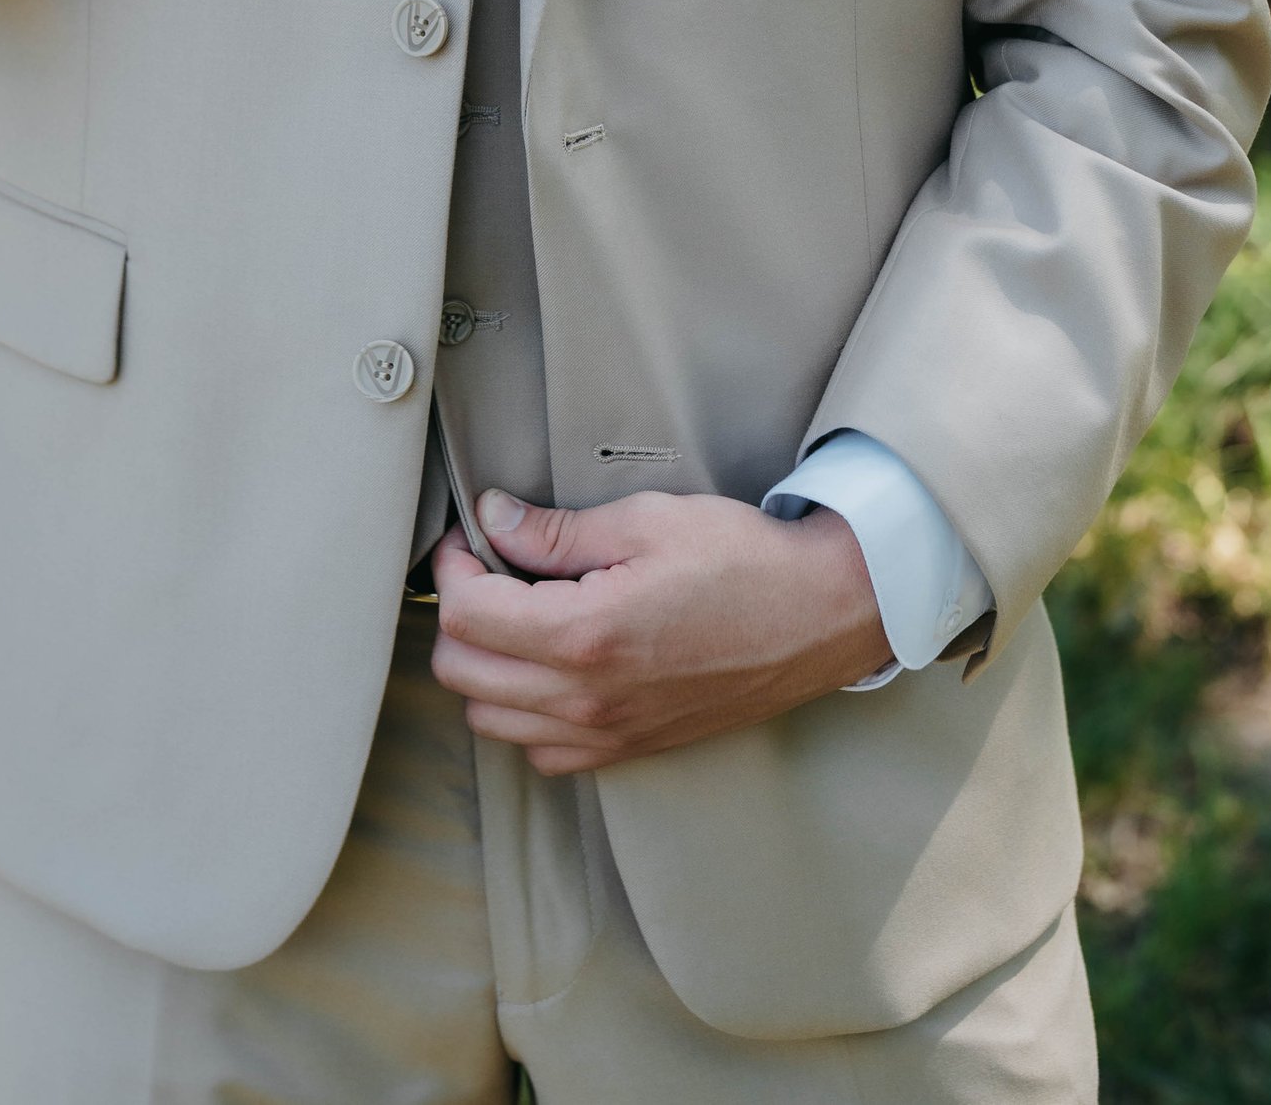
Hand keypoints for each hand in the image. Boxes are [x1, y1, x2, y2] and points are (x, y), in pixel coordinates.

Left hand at [428, 489, 890, 776]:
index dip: (452, 565)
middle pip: (461, 672)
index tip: (471, 536)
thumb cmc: (741, 559)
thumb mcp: (646, 522)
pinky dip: (523, 712)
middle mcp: (587, 699)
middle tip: (488, 568)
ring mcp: (608, 735)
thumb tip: (492, 518)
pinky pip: (541, 752)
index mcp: (586, 634)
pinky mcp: (630, 750)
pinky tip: (552, 664)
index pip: (465, 615)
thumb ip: (555, 531)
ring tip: (519, 613)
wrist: (818, 615)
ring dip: (485, 665)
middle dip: (458, 613)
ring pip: (489, 720)